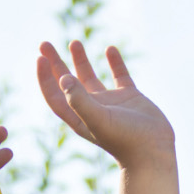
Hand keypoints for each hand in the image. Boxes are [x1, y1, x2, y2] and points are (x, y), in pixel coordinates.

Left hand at [38, 41, 175, 167]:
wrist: (153, 151)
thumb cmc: (124, 139)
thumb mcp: (98, 119)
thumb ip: (79, 99)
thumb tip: (63, 78)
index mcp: (79, 117)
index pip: (55, 95)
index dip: (45, 77)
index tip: (41, 58)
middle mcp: (91, 108)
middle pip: (67, 82)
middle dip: (55, 63)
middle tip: (44, 44)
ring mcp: (110, 102)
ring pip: (90, 77)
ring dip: (80, 60)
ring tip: (74, 42)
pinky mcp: (130, 98)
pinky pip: (120, 76)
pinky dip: (115, 62)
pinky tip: (110, 49)